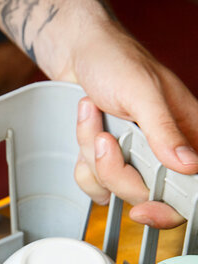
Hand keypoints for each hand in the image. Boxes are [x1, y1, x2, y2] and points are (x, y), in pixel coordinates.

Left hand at [72, 25, 197, 227]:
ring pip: (110, 187)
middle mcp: (160, 151)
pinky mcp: (105, 160)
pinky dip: (81, 159)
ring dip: (91, 155)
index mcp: (185, 134)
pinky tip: (87, 127)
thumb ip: (164, 129)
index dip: (168, 207)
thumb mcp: (142, 91)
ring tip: (95, 117)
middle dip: (113, 169)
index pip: (189, 187)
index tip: (143, 208)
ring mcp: (131, 157)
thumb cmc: (115, 61)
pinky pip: (91, 181)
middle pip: (141, 194)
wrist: (77, 54)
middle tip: (105, 138)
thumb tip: (189, 164)